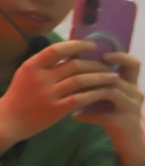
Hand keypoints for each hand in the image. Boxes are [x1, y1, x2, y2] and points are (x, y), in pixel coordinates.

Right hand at [0, 40, 120, 149]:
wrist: (8, 120)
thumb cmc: (21, 96)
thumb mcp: (27, 74)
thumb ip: (46, 65)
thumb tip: (71, 53)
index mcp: (32, 65)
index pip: (57, 49)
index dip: (77, 45)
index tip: (93, 45)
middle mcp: (40, 77)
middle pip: (74, 65)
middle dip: (95, 64)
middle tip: (108, 65)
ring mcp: (48, 94)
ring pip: (80, 80)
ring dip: (100, 78)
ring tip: (113, 77)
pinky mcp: (56, 109)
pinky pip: (80, 98)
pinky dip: (94, 94)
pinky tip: (105, 93)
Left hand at [72, 51, 144, 165]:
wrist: (128, 142)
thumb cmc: (113, 115)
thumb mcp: (107, 95)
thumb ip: (98, 80)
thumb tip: (72, 60)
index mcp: (132, 84)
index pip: (133, 64)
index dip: (120, 56)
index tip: (102, 55)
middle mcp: (135, 94)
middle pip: (116, 77)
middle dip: (94, 73)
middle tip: (74, 72)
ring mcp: (132, 108)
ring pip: (111, 92)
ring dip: (89, 91)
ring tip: (71, 92)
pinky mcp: (125, 122)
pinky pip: (104, 115)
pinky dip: (88, 115)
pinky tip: (75, 116)